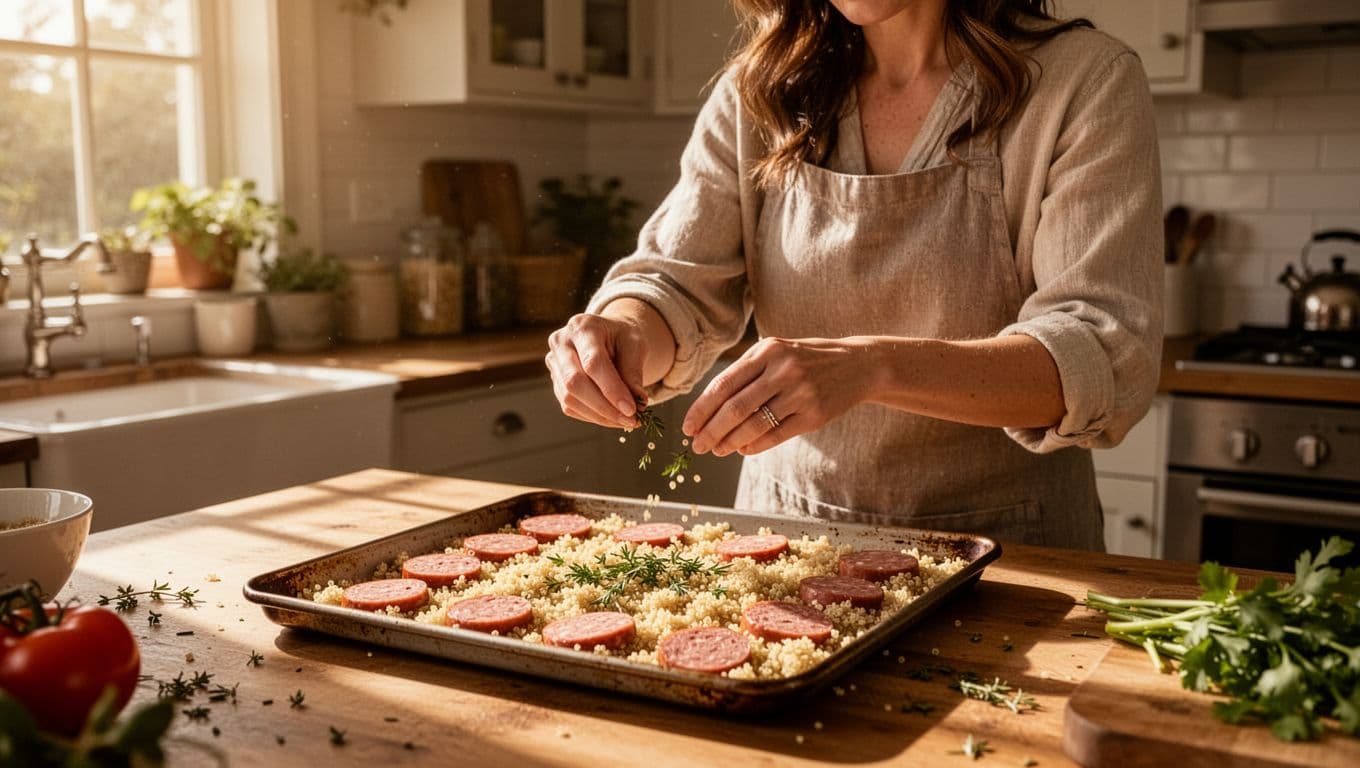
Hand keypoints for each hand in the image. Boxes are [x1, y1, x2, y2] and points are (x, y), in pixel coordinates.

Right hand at [546, 313, 649, 428]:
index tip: (632, 409)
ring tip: (625, 420)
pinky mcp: (555, 381)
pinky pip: (570, 406)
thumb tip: (637, 402)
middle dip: (604, 407)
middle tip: (631, 420)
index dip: (612, 389)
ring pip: (570, 398)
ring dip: (600, 416)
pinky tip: (612, 417)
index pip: (593, 363)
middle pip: (575, 382)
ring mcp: (554, 363)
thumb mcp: (635, 345)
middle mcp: (561, 342)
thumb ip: (633, 371)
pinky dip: (593, 416)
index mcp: (582, 327)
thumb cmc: (622, 338)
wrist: (608, 335)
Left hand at [682, 336, 879, 456]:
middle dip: (711, 431)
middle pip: (734, 408)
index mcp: (767, 350)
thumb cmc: (806, 360)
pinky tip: (743, 449)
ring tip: (718, 450)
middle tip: (698, 446)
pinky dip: (755, 445)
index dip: (702, 409)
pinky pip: (776, 435)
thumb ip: (746, 373)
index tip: (688, 426)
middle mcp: (783, 369)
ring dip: (730, 442)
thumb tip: (710, 410)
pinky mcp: (815, 415)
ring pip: (754, 425)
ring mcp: (800, 392)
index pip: (724, 384)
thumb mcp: (777, 352)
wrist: (858, 364)